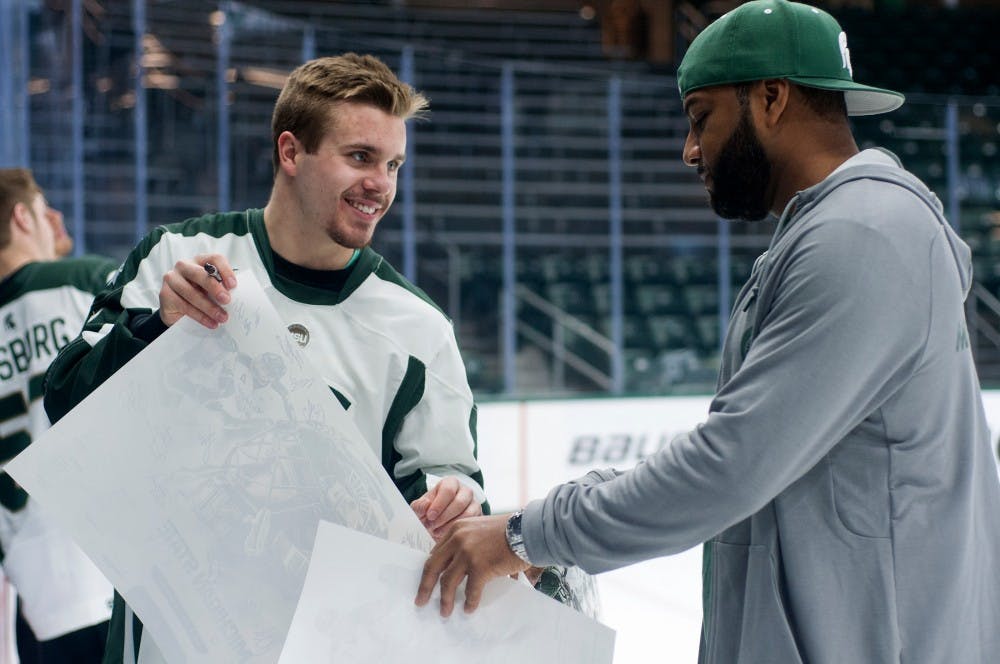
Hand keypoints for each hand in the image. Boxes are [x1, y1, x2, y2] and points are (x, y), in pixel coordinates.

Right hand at [159, 254, 237, 328]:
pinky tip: (210, 323)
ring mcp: (172, 278)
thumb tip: (238, 295)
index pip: (214, 259)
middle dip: (215, 288)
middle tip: (227, 300)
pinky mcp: (165, 293)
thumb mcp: (211, 289)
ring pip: (191, 292)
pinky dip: (200, 316)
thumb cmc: (199, 295)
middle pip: (200, 274)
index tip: (233, 285)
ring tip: (222, 318)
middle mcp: (184, 266)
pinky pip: (184, 305)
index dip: (225, 270)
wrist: (177, 311)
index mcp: (199, 261)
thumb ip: (221, 287)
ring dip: (209, 307)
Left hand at [410, 476, 481, 539]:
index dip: (438, 504)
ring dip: (451, 525)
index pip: (448, 490)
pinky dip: (459, 531)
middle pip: (459, 502)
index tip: (430, 516)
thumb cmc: (429, 513)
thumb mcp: (419, 509)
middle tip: (432, 526)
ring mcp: (474, 504)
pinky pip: (472, 524)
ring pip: (468, 514)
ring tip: (437, 532)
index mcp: (450, 483)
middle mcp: (465, 491)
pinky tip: (447, 535)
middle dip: (444, 516)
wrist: (436, 525)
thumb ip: (419, 506)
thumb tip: (426, 504)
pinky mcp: (478, 517)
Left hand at [414, 513, 529, 616]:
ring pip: (447, 582)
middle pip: (433, 567)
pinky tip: (469, 609)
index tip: (426, 582)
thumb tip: (454, 565)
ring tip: (445, 612)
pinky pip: (470, 590)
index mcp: (455, 529)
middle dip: (425, 587)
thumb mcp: (478, 528)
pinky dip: (469, 602)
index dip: (429, 570)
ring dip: (445, 600)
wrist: (527, 531)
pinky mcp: (480, 567)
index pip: (435, 553)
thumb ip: (464, 541)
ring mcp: (467, 553)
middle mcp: (458, 539)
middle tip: (421, 601)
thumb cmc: (506, 531)